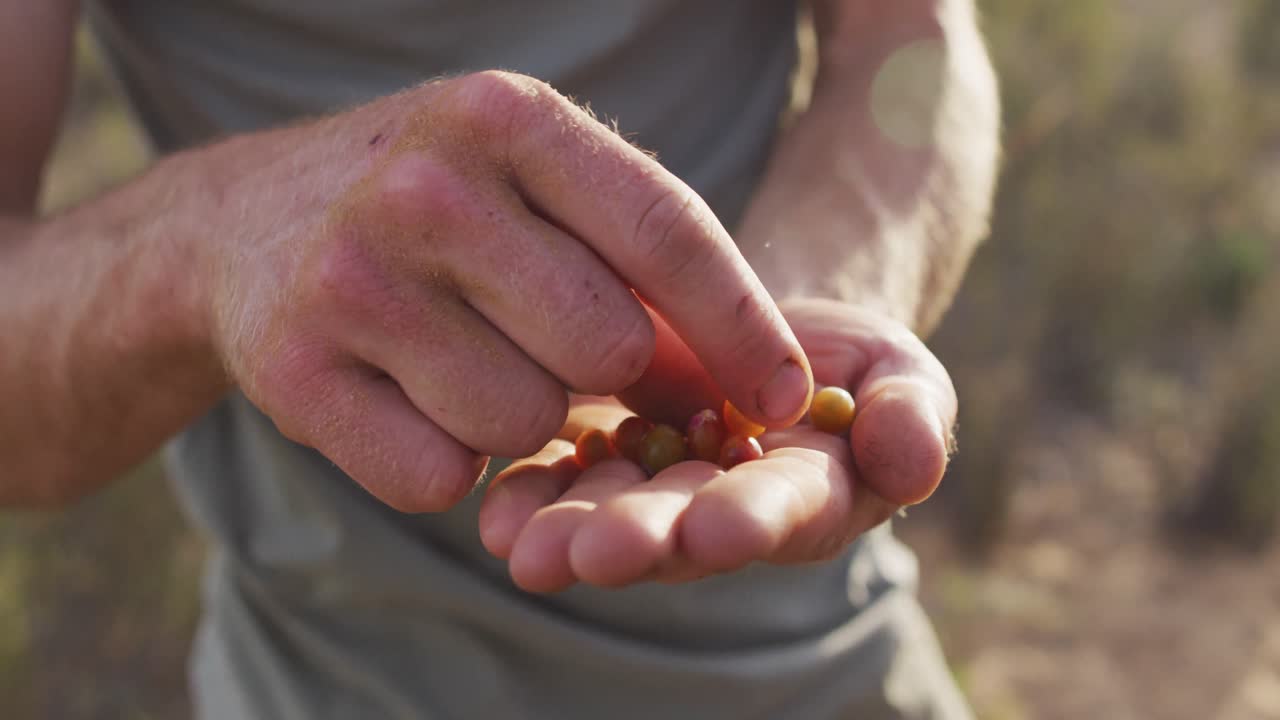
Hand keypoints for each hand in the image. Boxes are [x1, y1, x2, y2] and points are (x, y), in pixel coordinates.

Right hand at [202, 71, 812, 512]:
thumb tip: (760, 387)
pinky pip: (439, 476)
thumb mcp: (533, 184)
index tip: (788, 398)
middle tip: (556, 350)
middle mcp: (427, 186)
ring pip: (524, 424)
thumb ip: (640, 262)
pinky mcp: (295, 370)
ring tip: (466, 359)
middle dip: (604, 376)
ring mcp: (351, 277)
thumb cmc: (437, 206)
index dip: (743, 327)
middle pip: (606, 349)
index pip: (667, 232)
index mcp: (508, 118)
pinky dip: (446, 461)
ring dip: (519, 418)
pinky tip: (410, 399)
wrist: (246, 221)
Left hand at [477, 299, 955, 591]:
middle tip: (591, 554)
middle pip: (682, 526)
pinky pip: (559, 475)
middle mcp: (721, 508)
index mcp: (806, 495)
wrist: (769, 333)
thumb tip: (909, 455)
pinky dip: (529, 492)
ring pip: (609, 510)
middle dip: (640, 539)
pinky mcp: (596, 453)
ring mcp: (653, 486)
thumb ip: (912, 416)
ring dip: (567, 529)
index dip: (751, 518)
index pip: (783, 509)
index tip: (715, 528)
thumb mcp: (899, 374)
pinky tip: (494, 508)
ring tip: (523, 547)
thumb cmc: (850, 363)